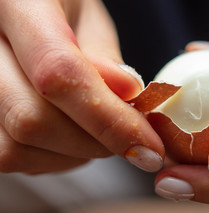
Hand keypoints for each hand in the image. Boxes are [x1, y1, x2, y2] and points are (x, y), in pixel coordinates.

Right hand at [0, 0, 163, 173]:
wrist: (25, 12)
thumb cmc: (61, 9)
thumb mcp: (90, 19)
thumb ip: (105, 57)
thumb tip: (127, 95)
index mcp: (14, 5)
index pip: (57, 72)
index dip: (109, 118)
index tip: (149, 147)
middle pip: (32, 120)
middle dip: (95, 142)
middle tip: (130, 138)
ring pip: (17, 148)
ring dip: (74, 154)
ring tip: (98, 130)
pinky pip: (11, 156)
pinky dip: (53, 157)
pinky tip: (70, 134)